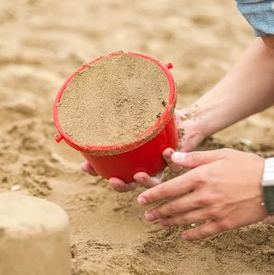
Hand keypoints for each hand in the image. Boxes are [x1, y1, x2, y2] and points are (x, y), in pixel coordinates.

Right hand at [80, 109, 207, 191]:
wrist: (188, 121)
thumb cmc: (160, 117)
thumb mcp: (140, 111)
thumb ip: (124, 107)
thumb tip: (104, 89)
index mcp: (131, 158)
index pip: (110, 169)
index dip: (96, 171)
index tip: (85, 166)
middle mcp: (145, 165)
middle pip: (130, 183)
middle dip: (120, 185)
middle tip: (113, 180)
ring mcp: (161, 166)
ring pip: (152, 182)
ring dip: (144, 182)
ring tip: (138, 175)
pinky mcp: (179, 162)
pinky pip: (174, 166)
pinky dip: (170, 160)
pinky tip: (166, 152)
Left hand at [137, 149, 266, 240]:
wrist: (273, 184)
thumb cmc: (248, 165)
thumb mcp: (221, 155)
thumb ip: (195, 157)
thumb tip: (172, 157)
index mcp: (201, 177)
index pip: (169, 188)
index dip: (153, 195)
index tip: (141, 200)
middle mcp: (204, 196)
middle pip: (174, 206)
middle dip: (158, 211)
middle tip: (147, 215)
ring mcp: (214, 212)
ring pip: (185, 220)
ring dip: (170, 222)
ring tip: (160, 224)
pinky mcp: (225, 223)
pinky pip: (203, 232)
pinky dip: (191, 235)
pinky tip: (183, 236)